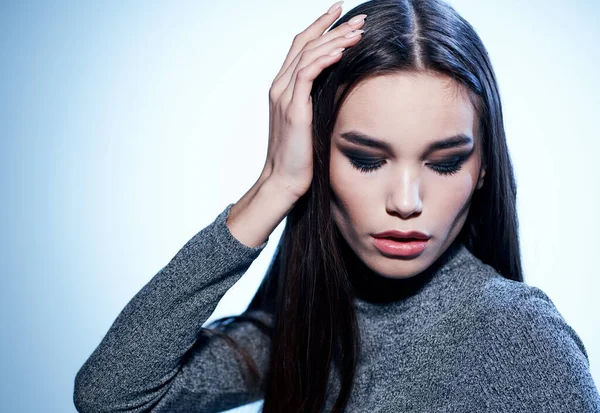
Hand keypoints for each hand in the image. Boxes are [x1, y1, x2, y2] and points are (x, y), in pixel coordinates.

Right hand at [261, 3, 365, 200]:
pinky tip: (342, 51)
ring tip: (359, 31)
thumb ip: (318, 102)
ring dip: (335, 39)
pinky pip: (307, 75)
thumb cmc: (299, 157)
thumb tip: (342, 89)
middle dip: (332, 26)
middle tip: (359, 17)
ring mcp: (284, 97)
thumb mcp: (311, 123)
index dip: (319, 27)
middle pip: (305, 43)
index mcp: (283, 88)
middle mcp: (280, 87)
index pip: (300, 47)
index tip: (340, 13)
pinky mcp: (293, 110)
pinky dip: (324, 59)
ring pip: (307, 55)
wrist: (283, 180)